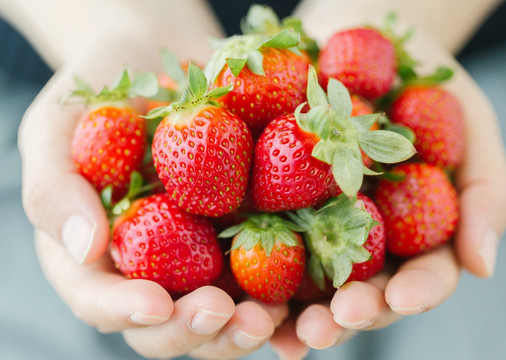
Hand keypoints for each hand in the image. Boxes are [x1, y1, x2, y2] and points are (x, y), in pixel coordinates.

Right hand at [20, 56, 288, 358]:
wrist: (159, 54)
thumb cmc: (98, 90)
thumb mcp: (56, 129)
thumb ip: (56, 189)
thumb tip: (86, 249)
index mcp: (99, 253)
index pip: (101, 301)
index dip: (124, 311)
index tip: (156, 304)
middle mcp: (153, 263)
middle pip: (167, 323)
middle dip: (195, 330)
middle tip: (224, 314)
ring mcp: (203, 250)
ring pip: (221, 313)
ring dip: (245, 327)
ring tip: (270, 315)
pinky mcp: (248, 228)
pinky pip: (268, 266)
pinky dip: (286, 288)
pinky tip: (306, 295)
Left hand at [269, 2, 505, 357]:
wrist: (363, 39)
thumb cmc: (426, 84)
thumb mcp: (471, 127)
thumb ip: (485, 194)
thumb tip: (483, 266)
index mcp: (415, 232)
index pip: (423, 276)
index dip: (414, 292)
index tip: (398, 298)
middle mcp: (366, 238)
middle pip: (361, 291)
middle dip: (347, 315)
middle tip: (328, 326)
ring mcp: (318, 223)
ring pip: (310, 281)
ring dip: (296, 311)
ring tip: (286, 329)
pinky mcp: (274, 202)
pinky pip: (261, 236)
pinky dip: (251, 266)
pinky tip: (238, 292)